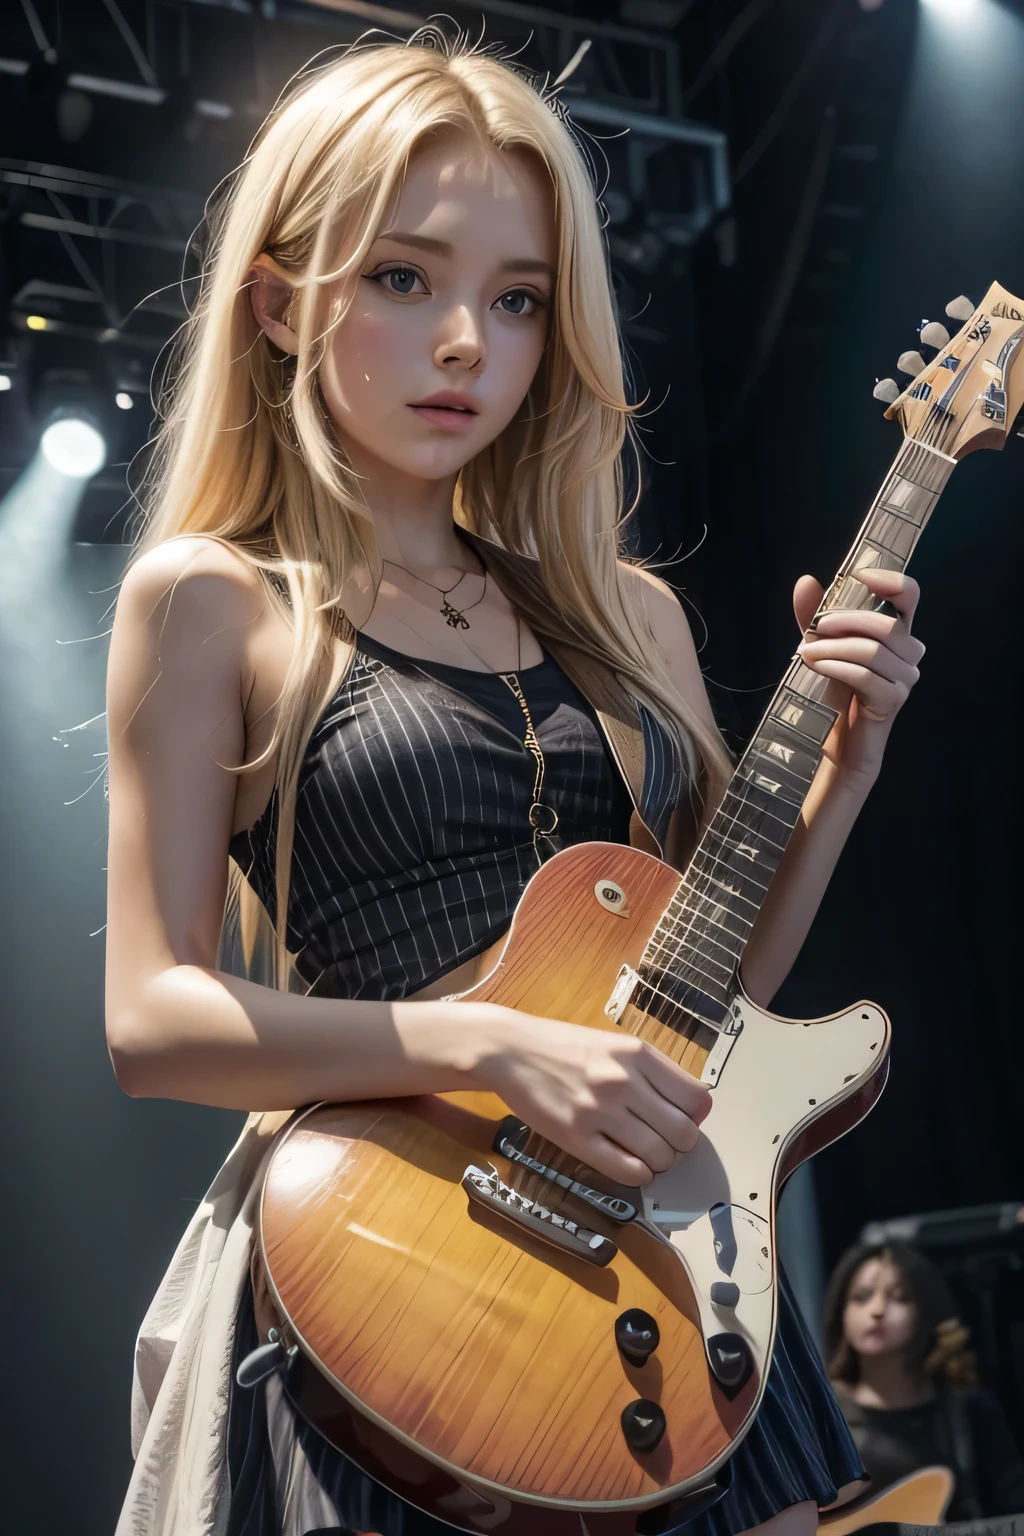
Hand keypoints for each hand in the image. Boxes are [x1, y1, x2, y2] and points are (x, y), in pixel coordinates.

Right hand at [469, 1006, 711, 1185]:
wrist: (510, 1051)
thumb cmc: (565, 1046)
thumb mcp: (615, 1044)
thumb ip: (651, 1070)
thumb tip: (689, 1106)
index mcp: (638, 1054)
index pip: (697, 1099)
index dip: (694, 1117)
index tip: (679, 1119)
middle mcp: (624, 1081)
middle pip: (684, 1133)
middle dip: (679, 1145)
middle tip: (662, 1142)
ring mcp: (599, 1111)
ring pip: (659, 1156)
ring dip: (658, 1163)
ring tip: (644, 1155)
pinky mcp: (576, 1138)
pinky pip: (627, 1172)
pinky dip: (638, 1175)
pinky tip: (629, 1165)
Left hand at [793, 566, 923, 787]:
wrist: (839, 739)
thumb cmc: (835, 688)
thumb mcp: (822, 646)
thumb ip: (815, 616)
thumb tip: (806, 581)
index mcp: (896, 631)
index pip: (909, 595)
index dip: (891, 581)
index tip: (858, 576)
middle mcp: (908, 651)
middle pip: (886, 625)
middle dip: (846, 621)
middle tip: (815, 629)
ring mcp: (905, 677)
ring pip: (873, 652)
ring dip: (834, 649)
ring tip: (805, 653)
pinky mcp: (893, 700)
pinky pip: (866, 676)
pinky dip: (837, 667)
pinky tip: (818, 667)